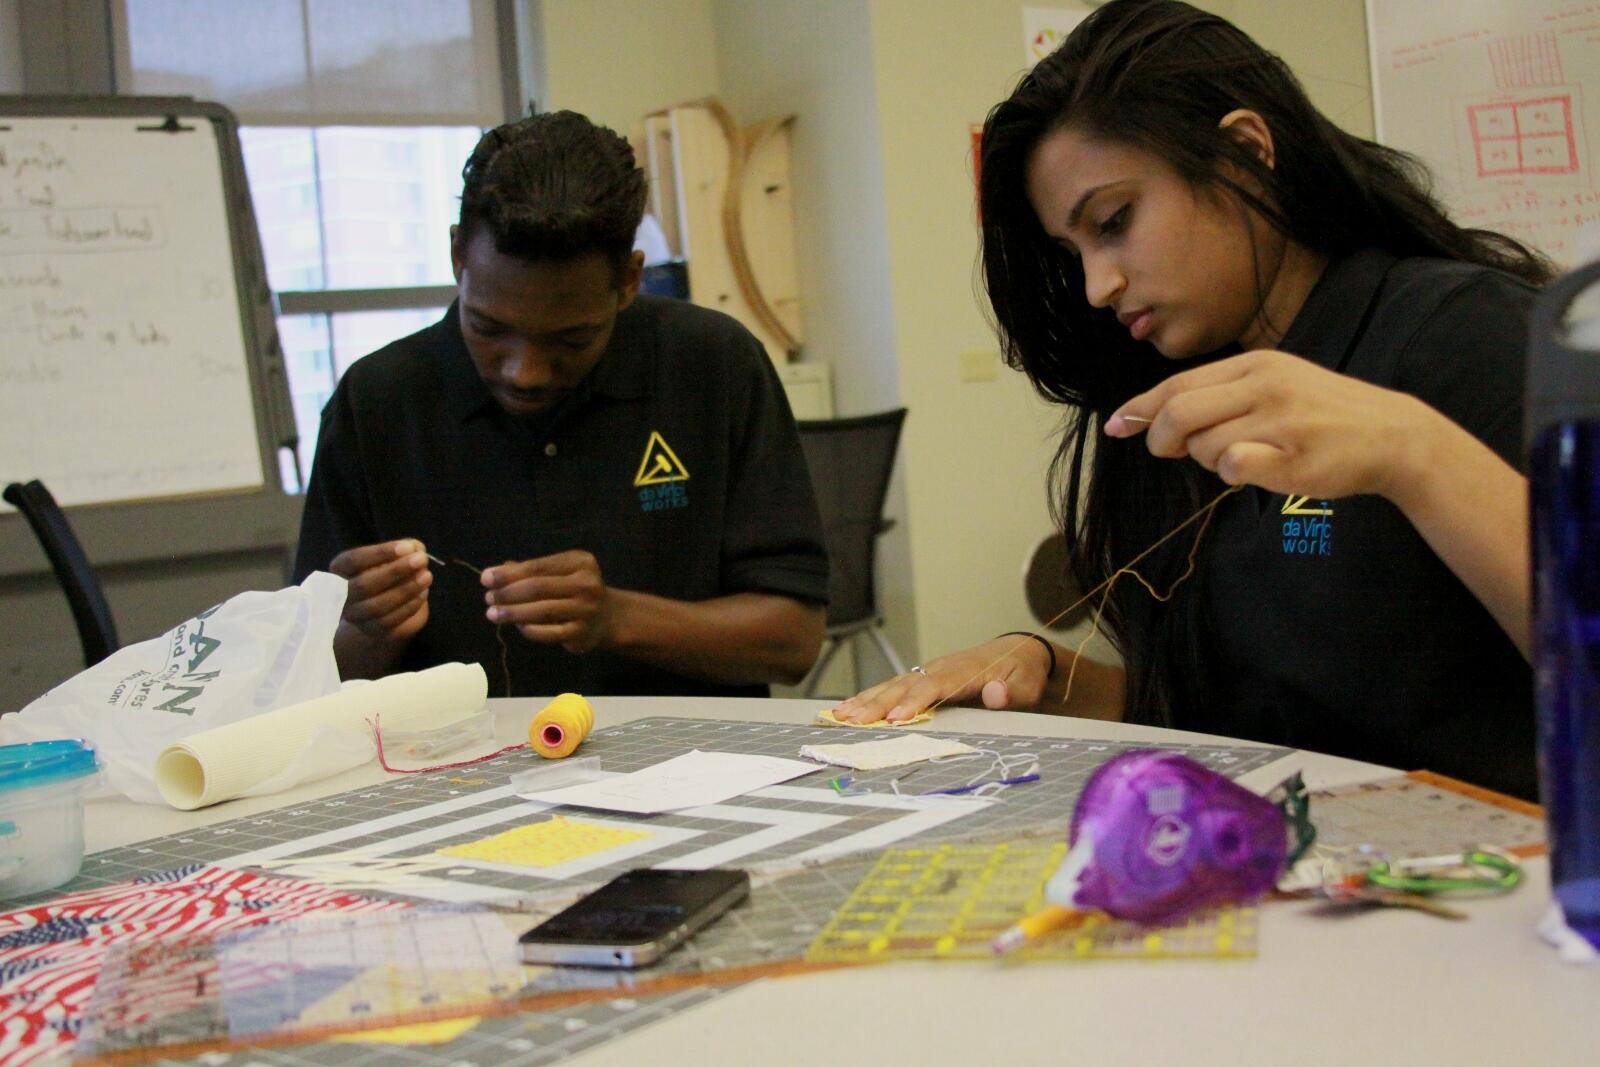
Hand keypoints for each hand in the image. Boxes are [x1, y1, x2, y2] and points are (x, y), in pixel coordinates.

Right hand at [328, 539, 431, 643]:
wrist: (388, 607)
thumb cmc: (390, 572)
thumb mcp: (397, 556)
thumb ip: (406, 548)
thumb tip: (415, 548)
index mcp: (340, 570)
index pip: (353, 560)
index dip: (380, 553)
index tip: (408, 547)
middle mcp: (342, 594)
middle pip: (363, 585)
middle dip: (395, 571)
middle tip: (421, 560)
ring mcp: (355, 615)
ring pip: (376, 606)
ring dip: (405, 590)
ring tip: (427, 576)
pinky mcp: (372, 629)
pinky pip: (390, 620)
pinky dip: (409, 606)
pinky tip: (423, 592)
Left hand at [482, 550, 611, 653]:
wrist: (608, 617)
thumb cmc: (574, 590)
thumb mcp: (557, 573)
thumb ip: (528, 571)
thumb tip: (495, 573)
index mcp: (580, 562)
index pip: (538, 567)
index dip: (509, 574)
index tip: (485, 579)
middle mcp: (587, 583)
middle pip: (538, 588)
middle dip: (508, 593)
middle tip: (488, 599)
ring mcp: (586, 609)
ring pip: (542, 611)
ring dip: (513, 613)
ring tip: (493, 614)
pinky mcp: (582, 633)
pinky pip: (549, 632)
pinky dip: (529, 629)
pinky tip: (517, 626)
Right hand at [829, 637, 1052, 723]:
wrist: (1017, 653)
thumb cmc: (1022, 672)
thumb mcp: (1027, 683)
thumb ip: (1012, 692)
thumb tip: (994, 693)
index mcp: (964, 671)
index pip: (935, 686)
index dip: (914, 702)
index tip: (896, 718)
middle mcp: (940, 668)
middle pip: (904, 686)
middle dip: (878, 704)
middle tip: (853, 720)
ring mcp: (928, 671)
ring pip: (892, 685)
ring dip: (866, 700)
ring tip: (840, 715)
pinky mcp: (922, 678)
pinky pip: (893, 687)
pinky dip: (870, 697)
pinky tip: (849, 708)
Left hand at [1104, 350, 1431, 501]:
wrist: (1392, 435)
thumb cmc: (1322, 417)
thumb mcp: (1274, 387)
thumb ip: (1221, 398)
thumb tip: (1157, 421)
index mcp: (1255, 364)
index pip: (1178, 384)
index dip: (1140, 408)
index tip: (1116, 425)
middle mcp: (1264, 384)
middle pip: (1178, 413)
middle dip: (1160, 439)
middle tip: (1171, 453)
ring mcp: (1279, 419)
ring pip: (1205, 446)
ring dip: (1211, 461)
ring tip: (1246, 457)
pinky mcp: (1292, 455)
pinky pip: (1234, 468)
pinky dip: (1235, 475)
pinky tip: (1263, 470)